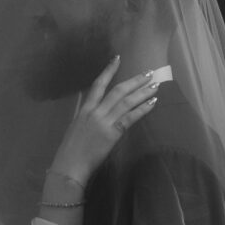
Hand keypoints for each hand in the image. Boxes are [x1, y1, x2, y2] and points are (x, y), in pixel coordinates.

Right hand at [46, 59, 161, 191]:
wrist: (69, 165)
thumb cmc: (70, 151)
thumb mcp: (76, 128)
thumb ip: (87, 117)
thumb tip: (97, 110)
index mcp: (84, 109)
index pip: (98, 84)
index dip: (108, 70)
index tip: (118, 58)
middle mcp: (95, 112)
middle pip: (118, 90)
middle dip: (134, 80)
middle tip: (148, 73)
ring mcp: (104, 122)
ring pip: (126, 101)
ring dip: (142, 92)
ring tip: (155, 85)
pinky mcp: (112, 134)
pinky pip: (130, 117)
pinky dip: (142, 109)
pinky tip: (152, 103)